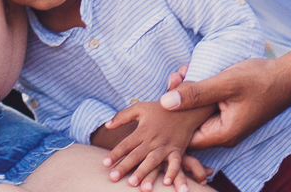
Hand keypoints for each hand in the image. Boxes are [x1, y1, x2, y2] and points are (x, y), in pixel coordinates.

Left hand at [101, 100, 215, 190]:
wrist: (186, 107)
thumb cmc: (159, 109)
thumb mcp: (140, 108)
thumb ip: (122, 116)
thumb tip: (106, 125)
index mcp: (143, 130)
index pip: (126, 144)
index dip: (115, 153)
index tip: (104, 164)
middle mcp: (153, 139)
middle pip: (137, 155)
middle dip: (125, 167)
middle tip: (113, 178)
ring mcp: (166, 146)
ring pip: (153, 161)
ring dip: (144, 172)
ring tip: (134, 184)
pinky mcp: (178, 150)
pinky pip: (175, 162)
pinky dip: (172, 172)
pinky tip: (165, 182)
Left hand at [161, 20, 290, 149]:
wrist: (289, 75)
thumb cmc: (261, 80)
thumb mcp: (226, 83)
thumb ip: (196, 93)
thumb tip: (165, 102)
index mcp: (222, 134)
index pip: (185, 138)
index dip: (172, 119)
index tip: (165, 94)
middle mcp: (224, 134)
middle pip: (190, 124)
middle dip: (178, 101)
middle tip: (174, 76)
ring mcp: (227, 123)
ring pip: (197, 113)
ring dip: (188, 93)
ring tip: (182, 71)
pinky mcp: (230, 112)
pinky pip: (207, 106)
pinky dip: (199, 90)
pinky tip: (193, 72)